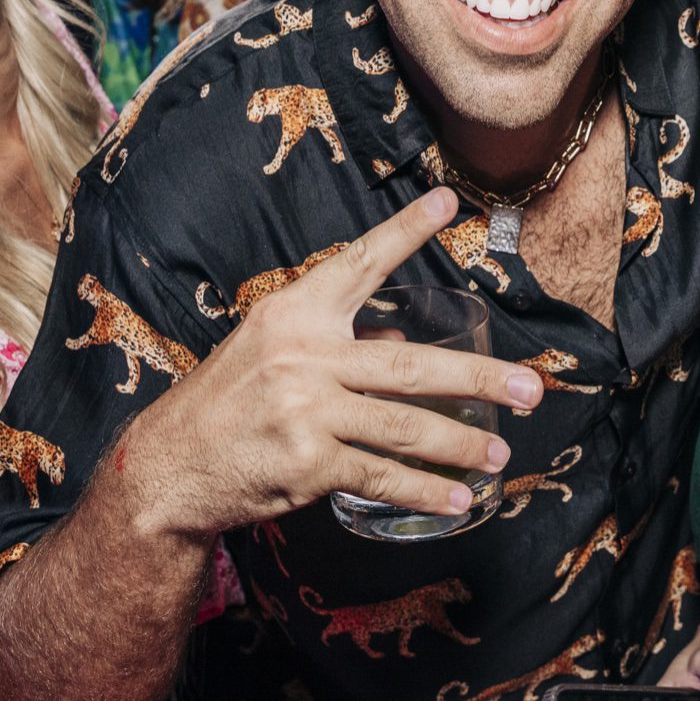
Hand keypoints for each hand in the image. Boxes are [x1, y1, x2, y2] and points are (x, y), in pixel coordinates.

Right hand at [121, 188, 542, 538]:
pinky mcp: (308, 463)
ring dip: (461, 443)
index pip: (359, 264)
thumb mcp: (271, 352)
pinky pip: (380, 476)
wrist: (168, 467)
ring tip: (498, 453)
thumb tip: (406, 342)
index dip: (405, 232)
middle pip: (410, 364)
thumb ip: (337, 343)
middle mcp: (303, 354)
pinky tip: (456, 498)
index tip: (448, 203)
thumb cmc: (226, 404)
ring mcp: (306, 410)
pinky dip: (423, 490)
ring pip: (405, 425)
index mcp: (294, 312)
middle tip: (531, 387)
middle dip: (479, 377)